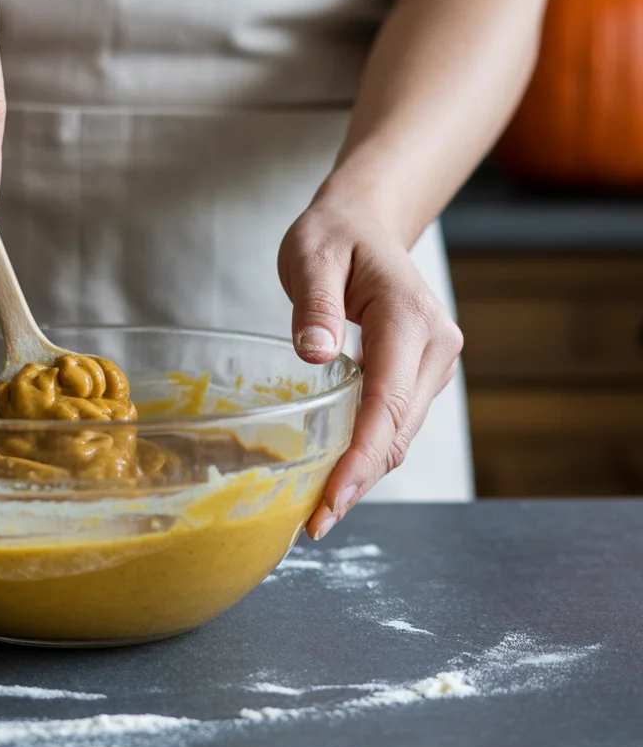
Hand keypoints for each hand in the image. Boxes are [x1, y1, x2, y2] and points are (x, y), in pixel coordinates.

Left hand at [277, 200, 463, 539]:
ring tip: (319, 513)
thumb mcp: (311, 255)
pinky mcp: (420, 374)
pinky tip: (336, 476)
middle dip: (358, 480)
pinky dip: (367, 452)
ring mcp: (432, 363)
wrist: (366, 223)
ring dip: (364, 473)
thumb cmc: (334, 236)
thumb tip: (314, 355)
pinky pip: (395, 422)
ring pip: (400, 434)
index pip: (388, 401)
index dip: (361, 457)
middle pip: (398, 430)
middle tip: (314, 524)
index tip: (332, 499)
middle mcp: (434, 346)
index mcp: (409, 317)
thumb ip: (315, 304)